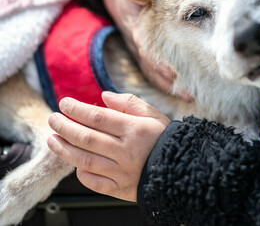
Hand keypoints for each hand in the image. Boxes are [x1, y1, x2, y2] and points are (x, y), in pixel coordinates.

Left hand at [47, 92, 170, 201]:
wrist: (183, 168)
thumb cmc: (166, 139)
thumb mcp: (153, 115)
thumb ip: (128, 103)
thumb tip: (104, 96)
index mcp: (134, 129)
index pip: (98, 117)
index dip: (77, 109)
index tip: (64, 103)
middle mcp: (126, 151)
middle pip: (86, 137)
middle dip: (65, 127)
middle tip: (53, 119)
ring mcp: (122, 171)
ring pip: (85, 160)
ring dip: (64, 149)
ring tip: (52, 140)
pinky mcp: (121, 188)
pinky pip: (94, 182)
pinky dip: (81, 173)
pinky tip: (75, 164)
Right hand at [103, 0, 192, 101]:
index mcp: (136, 23)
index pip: (145, 46)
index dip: (156, 61)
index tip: (171, 72)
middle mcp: (136, 39)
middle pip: (150, 65)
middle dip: (168, 80)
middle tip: (188, 93)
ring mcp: (139, 47)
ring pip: (152, 70)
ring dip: (169, 85)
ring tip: (189, 96)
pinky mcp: (144, 51)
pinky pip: (153, 70)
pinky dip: (165, 82)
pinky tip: (182, 91)